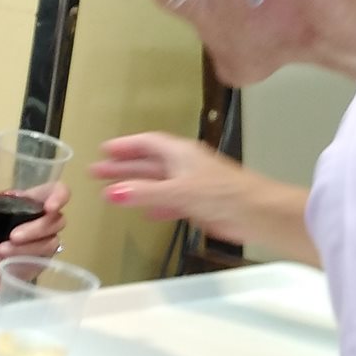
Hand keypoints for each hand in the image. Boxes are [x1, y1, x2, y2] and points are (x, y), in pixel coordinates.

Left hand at [0, 180, 68, 296]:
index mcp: (27, 201)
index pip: (56, 191)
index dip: (59, 196)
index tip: (49, 208)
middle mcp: (39, 219)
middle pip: (57, 220)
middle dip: (35, 229)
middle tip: (12, 237)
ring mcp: (41, 241)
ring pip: (50, 243)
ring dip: (25, 248)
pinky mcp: (38, 261)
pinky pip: (38, 261)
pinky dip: (15, 261)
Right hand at [91, 132, 247, 239]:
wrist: (257, 213)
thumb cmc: (224, 194)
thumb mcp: (177, 192)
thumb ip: (144, 193)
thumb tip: (112, 193)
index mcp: (181, 154)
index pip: (147, 143)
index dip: (125, 146)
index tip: (105, 150)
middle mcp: (185, 165)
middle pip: (148, 162)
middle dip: (123, 166)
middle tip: (98, 170)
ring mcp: (192, 184)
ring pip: (157, 182)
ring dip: (135, 186)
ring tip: (111, 190)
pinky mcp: (199, 203)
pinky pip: (169, 200)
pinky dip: (155, 204)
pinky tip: (146, 211)